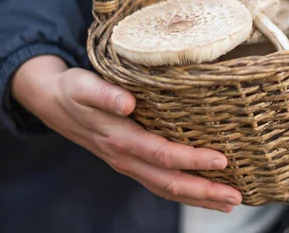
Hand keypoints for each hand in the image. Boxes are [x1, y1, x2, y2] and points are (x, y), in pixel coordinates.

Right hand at [11, 55, 240, 211]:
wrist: (51, 102)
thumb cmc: (73, 89)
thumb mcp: (84, 86)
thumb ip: (104, 94)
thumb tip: (127, 103)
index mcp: (120, 139)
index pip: (162, 155)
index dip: (192, 160)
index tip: (222, 160)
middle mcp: (126, 158)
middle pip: (169, 182)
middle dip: (204, 191)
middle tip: (236, 197)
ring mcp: (128, 164)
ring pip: (166, 188)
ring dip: (198, 198)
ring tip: (229, 203)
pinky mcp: (130, 162)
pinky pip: (159, 183)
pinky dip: (184, 192)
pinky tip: (203, 194)